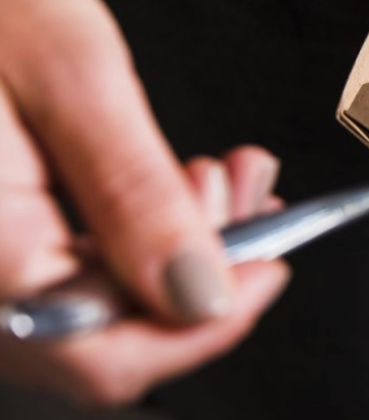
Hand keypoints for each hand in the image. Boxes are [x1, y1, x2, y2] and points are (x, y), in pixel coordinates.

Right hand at [0, 0, 288, 405]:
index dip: (207, 325)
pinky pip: (77, 266)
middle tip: (246, 189)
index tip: (273, 264)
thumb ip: (136, 194)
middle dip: (203, 270)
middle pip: (110, 338)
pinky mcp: (0, 238)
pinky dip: (141, 231)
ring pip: (102, 304)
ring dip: (181, 245)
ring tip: (219, 170)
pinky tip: (175, 179)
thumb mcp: (73, 78)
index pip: (105, 357)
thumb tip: (203, 295)